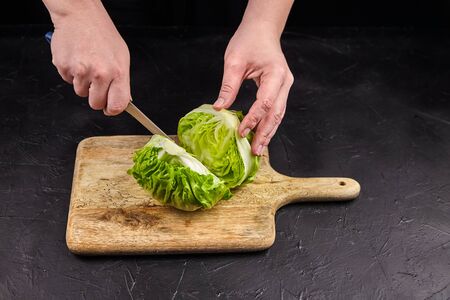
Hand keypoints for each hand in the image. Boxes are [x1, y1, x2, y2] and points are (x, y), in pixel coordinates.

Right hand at [49, 3, 130, 114]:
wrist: (80, 15)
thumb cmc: (102, 34)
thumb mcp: (121, 57)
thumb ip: (121, 81)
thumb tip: (121, 101)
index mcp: (117, 72)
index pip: (117, 104)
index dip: (113, 109)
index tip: (110, 108)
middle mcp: (100, 73)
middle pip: (96, 104)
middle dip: (96, 98)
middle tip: (96, 83)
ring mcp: (80, 71)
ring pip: (80, 92)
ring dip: (83, 83)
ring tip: (86, 63)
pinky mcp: (64, 67)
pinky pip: (68, 81)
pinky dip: (71, 73)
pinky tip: (76, 58)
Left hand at [213, 22, 293, 155]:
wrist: (262, 29)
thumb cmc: (248, 41)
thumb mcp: (233, 61)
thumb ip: (228, 87)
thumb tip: (219, 108)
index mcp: (275, 74)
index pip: (264, 103)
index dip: (253, 119)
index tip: (241, 132)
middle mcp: (284, 82)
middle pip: (276, 114)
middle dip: (265, 134)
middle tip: (255, 151)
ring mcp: (285, 86)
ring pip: (278, 115)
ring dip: (269, 132)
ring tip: (259, 148)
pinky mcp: (280, 89)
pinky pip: (276, 110)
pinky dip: (269, 123)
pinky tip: (261, 135)